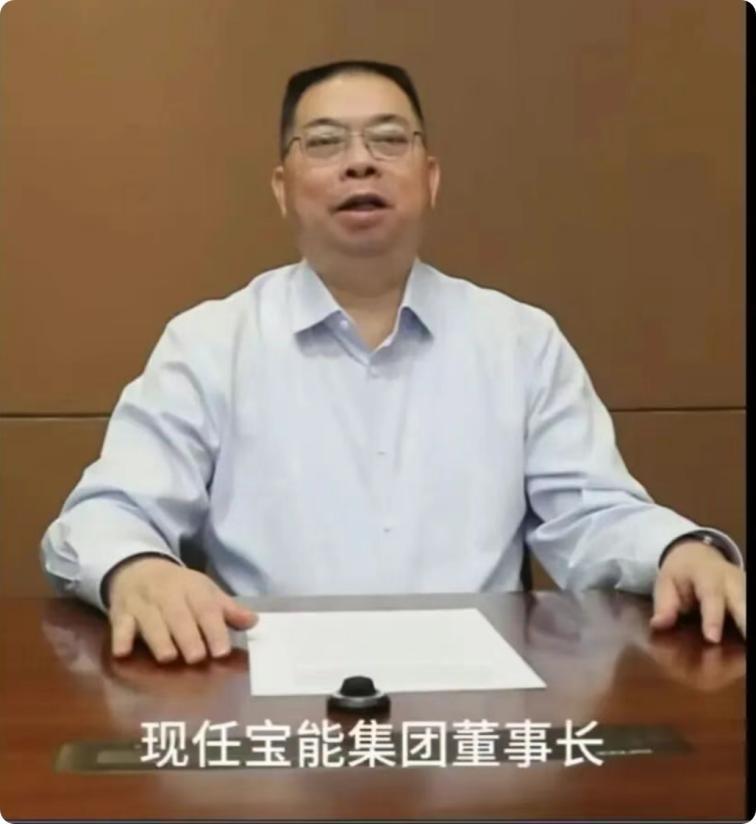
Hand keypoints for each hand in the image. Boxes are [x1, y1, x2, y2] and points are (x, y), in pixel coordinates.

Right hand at [107, 556, 257, 663]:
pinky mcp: (121, 612)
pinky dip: (120, 638)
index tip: (222, 651)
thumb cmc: (179, 587)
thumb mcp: (205, 592)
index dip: (215, 629)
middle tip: (197, 658)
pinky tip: (122, 652)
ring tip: (168, 658)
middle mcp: (168, 595)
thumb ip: (228, 610)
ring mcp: (143, 604)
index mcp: (193, 589)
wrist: (138, 568)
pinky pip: (119, 624)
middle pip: (178, 616)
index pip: (206, 608)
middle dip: (187, 636)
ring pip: (151, 621)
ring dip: (159, 639)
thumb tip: (254, 622)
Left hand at [650, 540, 744, 642]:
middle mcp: (731, 580)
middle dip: (744, 622)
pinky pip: (751, 606)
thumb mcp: (666, 583)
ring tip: (747, 644)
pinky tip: (746, 638)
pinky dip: (749, 622)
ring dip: (748, 624)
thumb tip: (658, 624)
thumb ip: (665, 604)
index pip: (711, 596)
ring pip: (749, 604)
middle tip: (745, 643)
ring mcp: (744, 585)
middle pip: (741, 602)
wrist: (698, 554)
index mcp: (707, 575)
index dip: (712, 618)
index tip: (712, 639)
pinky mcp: (750, 592)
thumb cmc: (680, 573)